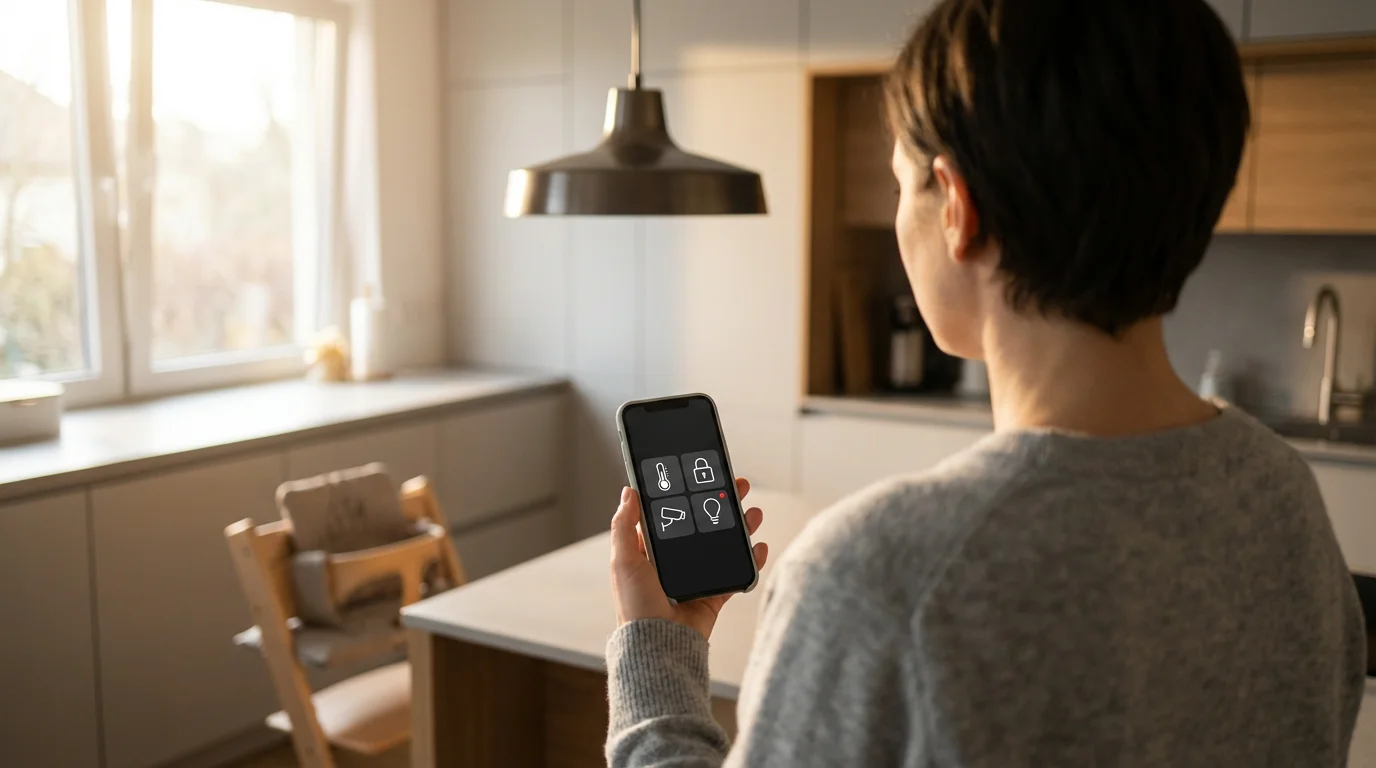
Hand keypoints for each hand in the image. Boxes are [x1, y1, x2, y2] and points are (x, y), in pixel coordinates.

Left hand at [610, 478, 768, 639]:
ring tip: (753, 512)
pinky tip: (759, 547)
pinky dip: (750, 560)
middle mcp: (675, 561)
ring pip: (722, 544)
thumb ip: (624, 526)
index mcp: (652, 550)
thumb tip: (627, 492)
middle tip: (737, 486)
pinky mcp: (712, 594)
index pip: (672, 514)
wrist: (658, 644)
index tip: (702, 475)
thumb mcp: (623, 561)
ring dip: (740, 527)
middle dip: (721, 503)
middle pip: (703, 524)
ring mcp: (695, 576)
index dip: (687, 494)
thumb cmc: (635, 606)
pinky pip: (735, 573)